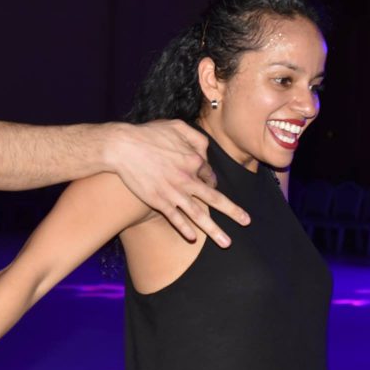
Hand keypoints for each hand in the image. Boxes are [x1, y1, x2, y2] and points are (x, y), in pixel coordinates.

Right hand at [107, 121, 248, 245]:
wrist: (123, 147)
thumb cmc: (148, 134)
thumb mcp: (176, 126)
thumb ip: (195, 137)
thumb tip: (206, 150)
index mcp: (194, 160)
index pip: (210, 176)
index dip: (210, 180)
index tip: (208, 183)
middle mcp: (187, 179)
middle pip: (215, 199)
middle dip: (233, 212)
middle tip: (246, 222)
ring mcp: (173, 192)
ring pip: (199, 215)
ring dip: (214, 230)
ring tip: (226, 243)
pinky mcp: (158, 201)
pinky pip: (175, 218)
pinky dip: (184, 229)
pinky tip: (193, 238)